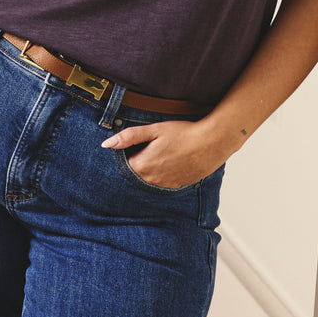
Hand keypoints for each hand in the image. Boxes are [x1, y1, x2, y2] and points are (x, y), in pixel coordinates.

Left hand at [101, 118, 242, 189]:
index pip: (122, 166)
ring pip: (147, 180)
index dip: (124, 156)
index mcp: (142, 166)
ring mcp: (164, 185)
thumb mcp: (154, 130)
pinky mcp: (176, 186)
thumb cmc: (183, 133)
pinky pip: (161, 183)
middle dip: (136, 163)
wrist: (211, 143)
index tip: (131, 148)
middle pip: (134, 175)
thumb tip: (106, 144)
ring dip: (148, 170)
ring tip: (160, 154)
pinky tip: (169, 162)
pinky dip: (161, 175)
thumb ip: (129, 136)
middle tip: (147, 149)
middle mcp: (151, 180)